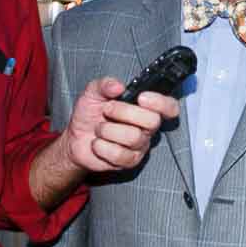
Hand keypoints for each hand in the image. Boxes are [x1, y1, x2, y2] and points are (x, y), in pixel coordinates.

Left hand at [61, 78, 179, 173]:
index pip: (170, 107)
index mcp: (145, 108)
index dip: (161, 102)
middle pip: (152, 121)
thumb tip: (118, 86)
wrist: (76, 138)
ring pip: (134, 137)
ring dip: (108, 130)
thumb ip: (105, 84)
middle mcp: (147, 128)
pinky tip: (97, 144)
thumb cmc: (90, 114)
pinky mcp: (129, 162)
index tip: (141, 98)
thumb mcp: (93, 93)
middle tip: (106, 110)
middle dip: (124, 112)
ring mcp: (140, 146)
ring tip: (99, 129)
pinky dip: (102, 147)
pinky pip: (120, 155)